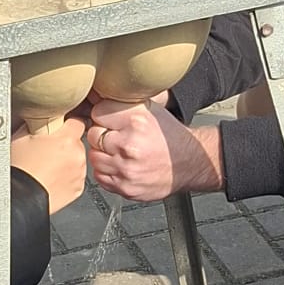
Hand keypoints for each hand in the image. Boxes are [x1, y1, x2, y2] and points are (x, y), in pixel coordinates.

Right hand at [9, 115, 86, 213]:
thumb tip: (41, 119)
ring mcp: (79, 173)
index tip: (60, 127)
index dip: (66, 123)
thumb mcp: (21, 136)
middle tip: (46, 151)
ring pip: (76, 160)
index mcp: (66, 139)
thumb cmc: (19, 169)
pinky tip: (50, 178)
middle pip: (75, 142)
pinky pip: (75, 177)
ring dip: (66, 161)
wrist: (21, 197)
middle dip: (64, 144)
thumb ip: (38, 123)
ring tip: (47, 167)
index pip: (76, 121)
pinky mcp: (78, 189)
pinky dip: (66, 177)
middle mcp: (77, 155)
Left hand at [88, 100, 222, 201]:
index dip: (104, 116)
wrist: (190, 163)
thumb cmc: (169, 136)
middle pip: (93, 135)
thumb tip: (95, 97)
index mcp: (136, 121)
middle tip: (117, 137)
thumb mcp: (150, 109)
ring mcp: (127, 169)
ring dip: (103, 154)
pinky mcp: (125, 187)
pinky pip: (100, 176)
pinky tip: (122, 165)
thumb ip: (123, 104)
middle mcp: (130, 145)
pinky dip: (107, 171)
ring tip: (119, 152)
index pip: (98, 113)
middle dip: (102, 135)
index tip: (111, 120)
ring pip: (94, 157)